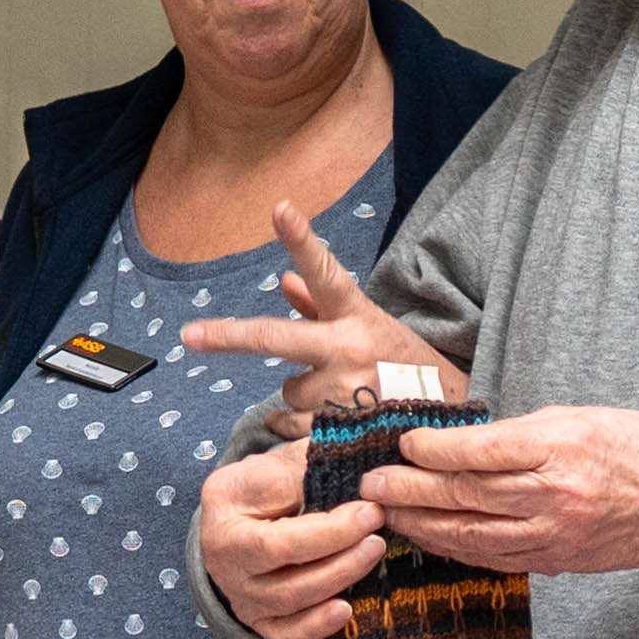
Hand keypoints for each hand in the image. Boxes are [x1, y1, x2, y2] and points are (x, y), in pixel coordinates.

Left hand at [179, 203, 451, 425]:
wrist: (448, 422)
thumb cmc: (405, 366)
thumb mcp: (372, 327)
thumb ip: (323, 306)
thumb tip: (285, 282)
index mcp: (358, 316)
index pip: (326, 271)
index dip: (302, 239)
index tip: (280, 208)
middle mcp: (348, 348)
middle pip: (274, 337)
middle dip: (227, 336)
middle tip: (190, 335)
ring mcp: (343, 390)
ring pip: (288, 390)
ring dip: (304, 395)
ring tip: (342, 397)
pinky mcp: (338, 429)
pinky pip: (290, 423)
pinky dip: (295, 423)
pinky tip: (324, 420)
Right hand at [202, 435, 391, 638]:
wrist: (244, 514)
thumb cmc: (268, 483)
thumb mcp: (280, 462)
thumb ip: (309, 465)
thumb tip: (354, 471)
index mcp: (222, 512)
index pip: (281, 536)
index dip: (332, 529)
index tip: (371, 508)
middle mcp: (222, 559)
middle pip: (284, 573)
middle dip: (340, 554)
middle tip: (378, 531)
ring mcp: (239, 594)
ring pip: (290, 602)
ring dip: (338, 580)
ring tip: (373, 552)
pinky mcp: (257, 618)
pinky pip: (284, 634)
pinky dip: (315, 627)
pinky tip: (346, 609)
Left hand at [362, 407, 638, 585]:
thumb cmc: (636, 448)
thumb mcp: (581, 418)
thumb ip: (521, 431)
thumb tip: (460, 440)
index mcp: (562, 448)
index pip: (483, 451)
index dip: (436, 449)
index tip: (405, 441)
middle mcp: (555, 495)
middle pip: (467, 495)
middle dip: (411, 490)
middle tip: (371, 484)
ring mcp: (553, 533)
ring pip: (471, 533)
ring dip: (421, 524)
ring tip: (384, 514)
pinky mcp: (553, 559)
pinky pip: (491, 556)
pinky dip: (453, 548)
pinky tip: (426, 537)